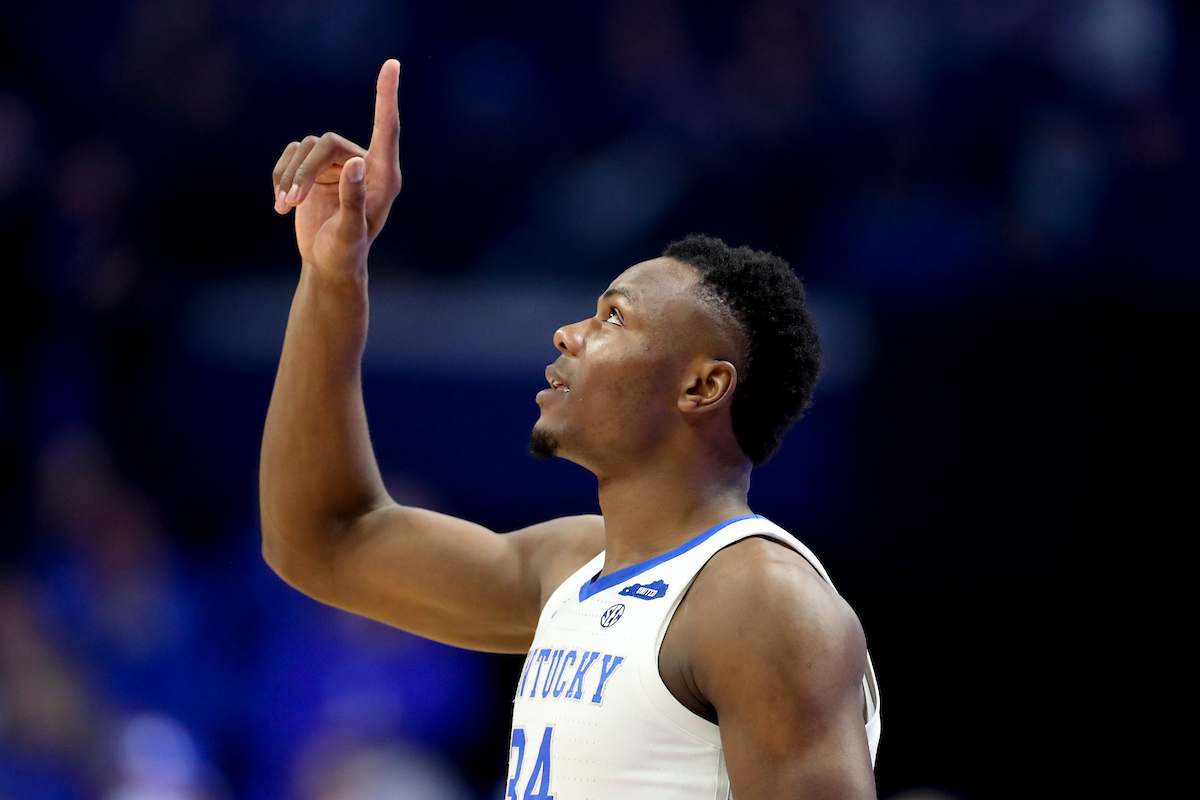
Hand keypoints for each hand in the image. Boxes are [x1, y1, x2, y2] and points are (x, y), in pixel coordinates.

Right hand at [271, 59, 401, 275]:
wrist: (329, 266)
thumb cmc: (346, 253)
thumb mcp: (350, 232)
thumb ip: (355, 198)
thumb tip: (356, 162)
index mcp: (384, 176)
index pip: (386, 128)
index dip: (387, 95)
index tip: (392, 64)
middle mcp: (363, 164)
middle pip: (325, 143)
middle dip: (304, 171)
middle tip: (290, 201)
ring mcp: (338, 165)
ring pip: (305, 149)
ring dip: (290, 177)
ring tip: (285, 207)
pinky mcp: (315, 170)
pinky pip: (290, 157)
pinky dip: (280, 178)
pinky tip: (281, 205)